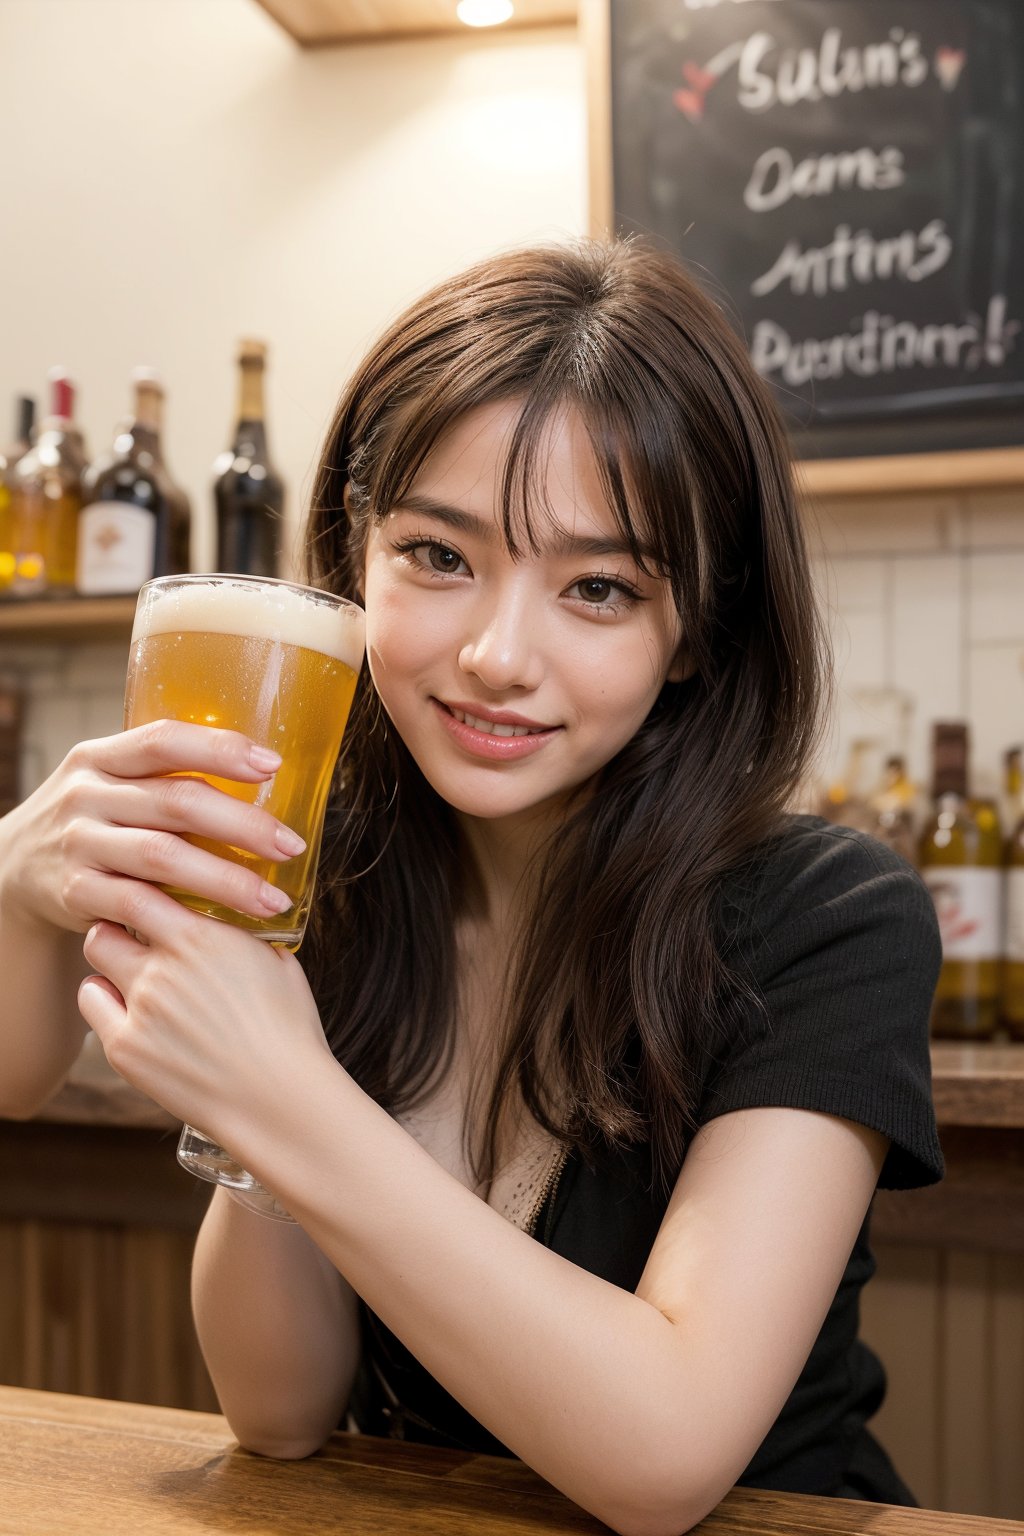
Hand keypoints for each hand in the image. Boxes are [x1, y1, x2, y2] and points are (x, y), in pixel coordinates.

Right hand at [3, 721, 305, 938]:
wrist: (14, 869)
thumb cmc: (93, 821)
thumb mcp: (111, 783)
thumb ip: (164, 778)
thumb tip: (264, 774)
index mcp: (100, 756)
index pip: (163, 741)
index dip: (220, 749)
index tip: (273, 765)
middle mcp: (86, 794)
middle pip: (176, 803)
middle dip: (243, 825)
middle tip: (291, 844)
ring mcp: (79, 843)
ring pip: (163, 858)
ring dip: (226, 880)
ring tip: (274, 898)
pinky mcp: (74, 892)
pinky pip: (137, 903)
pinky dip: (183, 915)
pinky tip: (221, 925)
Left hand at [79, 897, 331, 1147]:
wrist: (278, 1099)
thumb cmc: (289, 1031)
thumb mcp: (279, 962)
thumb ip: (244, 934)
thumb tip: (235, 917)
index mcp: (202, 938)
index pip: (141, 890)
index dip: (138, 888)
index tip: (144, 890)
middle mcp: (161, 968)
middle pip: (107, 920)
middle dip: (117, 919)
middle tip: (132, 928)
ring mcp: (138, 1008)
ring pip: (96, 957)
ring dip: (109, 955)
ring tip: (131, 966)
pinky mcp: (123, 1049)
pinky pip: (91, 1002)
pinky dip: (103, 996)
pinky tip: (124, 1002)